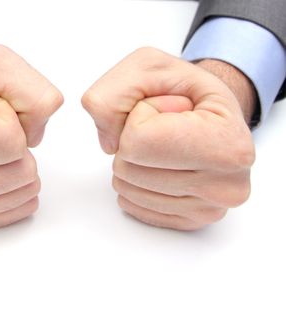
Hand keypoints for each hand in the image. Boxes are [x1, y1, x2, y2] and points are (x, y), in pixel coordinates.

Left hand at [82, 47, 254, 230]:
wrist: (213, 116)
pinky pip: (131, 204)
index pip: (138, 142)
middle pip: (128, 169)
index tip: (165, 109)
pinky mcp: (189, 222)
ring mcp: (208, 209)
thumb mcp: (149, 67)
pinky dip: (135, 181)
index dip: (137, 117)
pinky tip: (161, 165)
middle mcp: (225, 186)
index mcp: (227, 144)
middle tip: (164, 128)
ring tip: (165, 144)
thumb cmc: (186, 91)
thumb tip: (109, 143)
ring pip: (126, 189)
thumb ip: (112, 95)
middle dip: (132, 140)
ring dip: (133, 160)